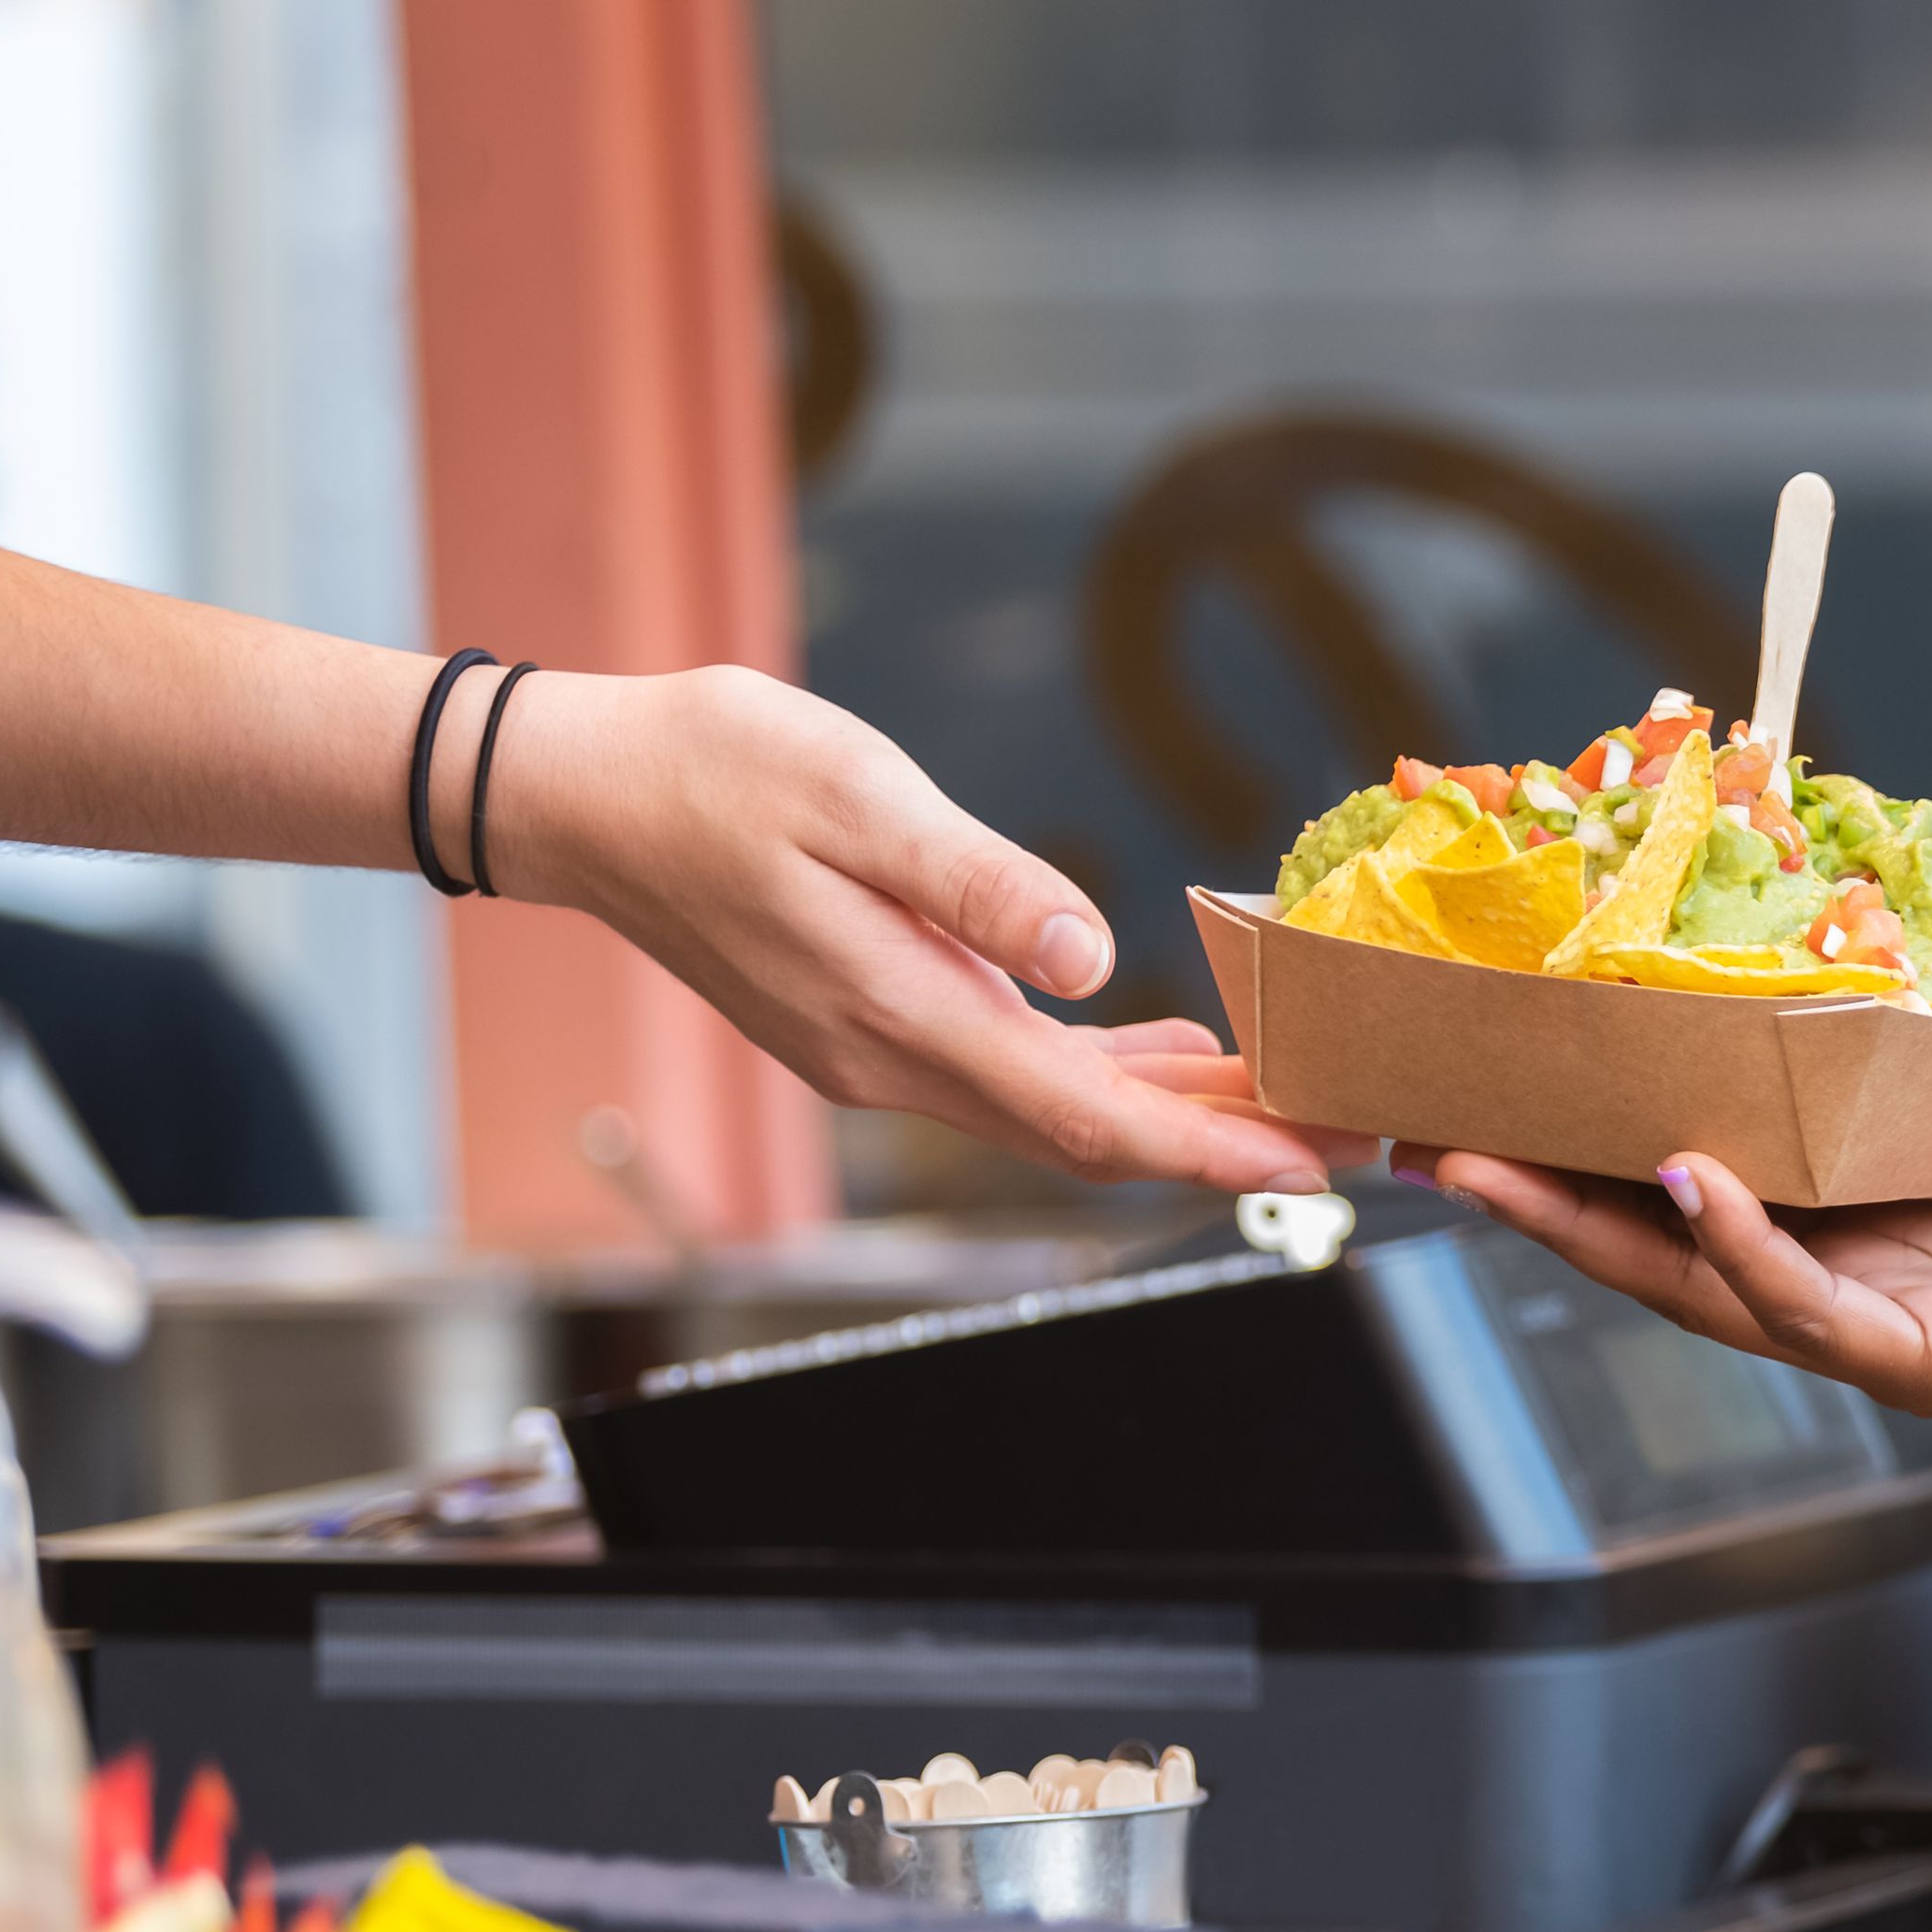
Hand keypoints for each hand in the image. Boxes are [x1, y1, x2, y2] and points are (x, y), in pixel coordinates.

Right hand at [482, 666, 1354, 1193]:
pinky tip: (1163, 1046)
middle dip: (1220, 1143)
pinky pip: (1009, 1073)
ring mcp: (874, 1051)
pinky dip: (1097, 1070)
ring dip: (1166, 1110)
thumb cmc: (712, 769)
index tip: (1313, 1161)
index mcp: (901, 1015)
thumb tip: (1092, 961)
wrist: (581, 791)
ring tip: (1287, 1096)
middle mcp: (891, 1062)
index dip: (1211, 1148)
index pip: (1088, 1119)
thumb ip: (980, 886)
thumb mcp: (858, 797)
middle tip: (1351, 1135)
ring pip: (1051, 1110)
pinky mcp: (866, 1021)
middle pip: (1086, 1136)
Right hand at [1416, 1096, 1931, 1440]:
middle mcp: (1857, 1297)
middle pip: (1658, 1252)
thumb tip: (1891, 935)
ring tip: (1491, 1163)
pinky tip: (1681, 1180)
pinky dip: (1739, 1246)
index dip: (1592, 1151)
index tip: (1502, 1088)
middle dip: (1539, 1196)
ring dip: (1590, 1226)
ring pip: (1702, 1288)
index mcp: (1871, 1240)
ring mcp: (1888, 1339)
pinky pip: (1809, 1310)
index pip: (1699, 1197)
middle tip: (1428, 1135)